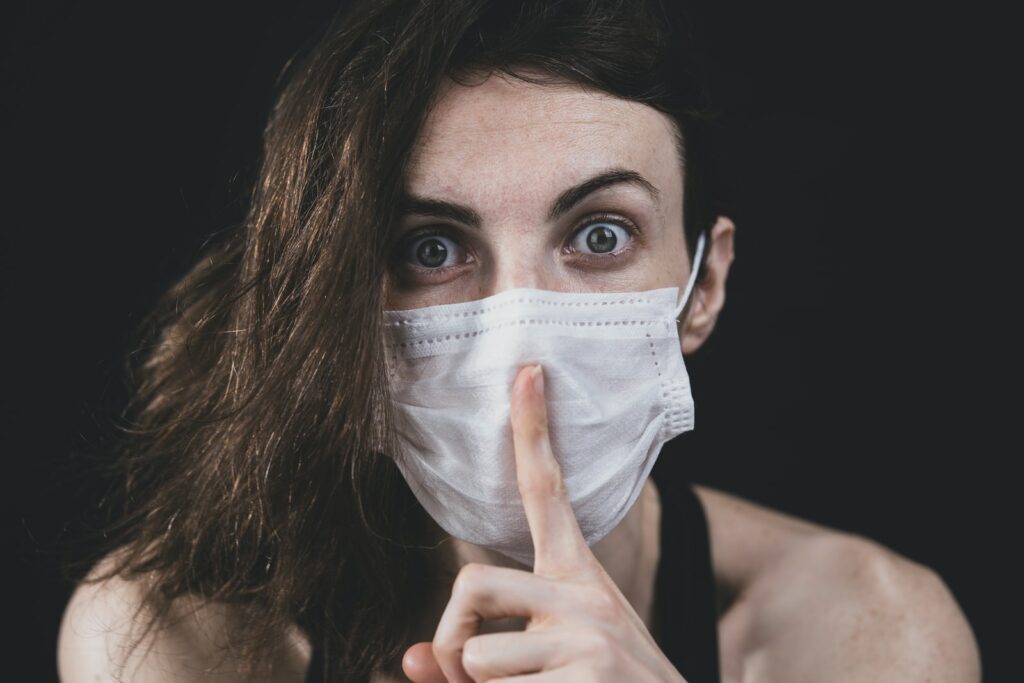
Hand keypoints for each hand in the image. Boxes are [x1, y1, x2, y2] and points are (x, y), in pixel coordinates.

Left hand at [403, 364, 685, 682]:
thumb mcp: (543, 663)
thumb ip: (473, 657)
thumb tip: (408, 658)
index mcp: (577, 577)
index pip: (548, 493)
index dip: (533, 432)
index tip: (528, 372)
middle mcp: (586, 595)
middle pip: (470, 584)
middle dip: (450, 640)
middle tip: (465, 675)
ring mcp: (589, 637)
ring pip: (477, 656)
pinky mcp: (586, 679)